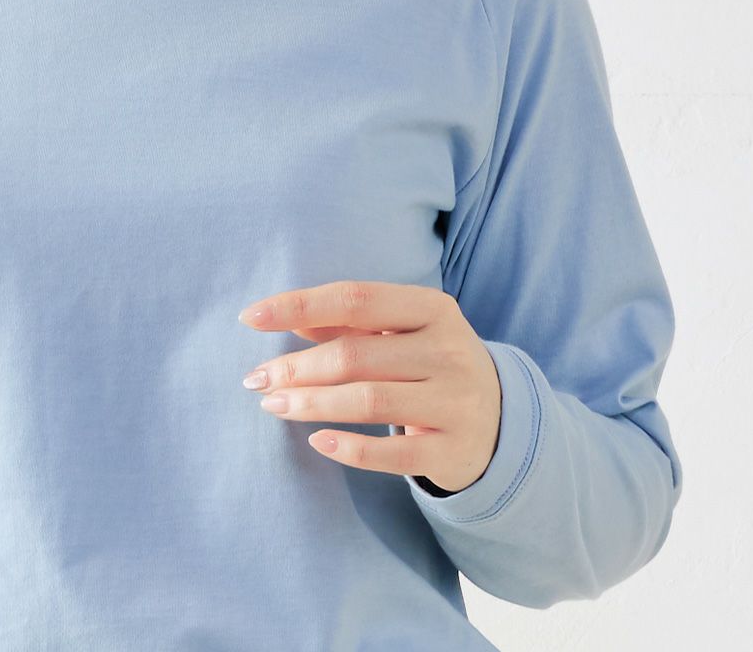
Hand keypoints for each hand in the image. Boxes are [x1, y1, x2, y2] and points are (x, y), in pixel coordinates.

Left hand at [237, 279, 502, 493]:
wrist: (501, 421)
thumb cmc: (433, 366)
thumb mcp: (402, 333)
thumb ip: (350, 323)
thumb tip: (288, 320)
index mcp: (433, 309)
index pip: (355, 298)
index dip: (299, 305)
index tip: (251, 318)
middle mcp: (448, 351)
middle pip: (354, 355)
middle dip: (296, 367)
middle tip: (257, 379)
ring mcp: (454, 402)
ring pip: (367, 402)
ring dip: (310, 404)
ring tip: (273, 405)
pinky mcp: (452, 449)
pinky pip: (391, 455)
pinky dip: (348, 449)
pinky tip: (316, 442)